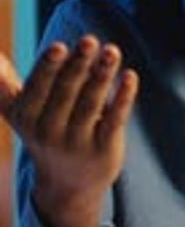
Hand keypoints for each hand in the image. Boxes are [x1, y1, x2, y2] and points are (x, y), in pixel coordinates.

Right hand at [0, 35, 138, 226]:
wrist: (68, 185)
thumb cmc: (45, 134)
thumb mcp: (21, 114)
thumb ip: (6, 86)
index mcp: (26, 118)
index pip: (38, 88)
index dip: (49, 67)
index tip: (60, 46)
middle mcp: (49, 132)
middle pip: (66, 92)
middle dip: (78, 65)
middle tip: (90, 40)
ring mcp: (78, 143)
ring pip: (91, 104)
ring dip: (102, 76)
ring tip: (113, 51)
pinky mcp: (104, 150)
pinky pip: (114, 121)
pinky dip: (123, 98)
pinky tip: (130, 77)